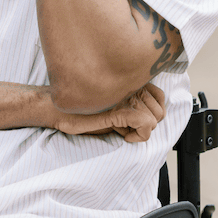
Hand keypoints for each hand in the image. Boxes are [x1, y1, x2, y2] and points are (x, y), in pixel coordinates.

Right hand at [50, 83, 165, 141]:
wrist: (57, 109)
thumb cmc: (81, 109)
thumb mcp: (109, 103)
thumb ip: (129, 104)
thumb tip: (148, 119)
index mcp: (128, 80)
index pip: (160, 96)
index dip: (152, 114)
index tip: (137, 121)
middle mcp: (129, 86)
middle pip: (159, 111)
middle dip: (147, 124)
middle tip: (128, 127)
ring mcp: (124, 97)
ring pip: (154, 119)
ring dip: (141, 131)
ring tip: (124, 131)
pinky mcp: (119, 110)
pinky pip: (145, 124)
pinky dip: (139, 136)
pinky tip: (125, 136)